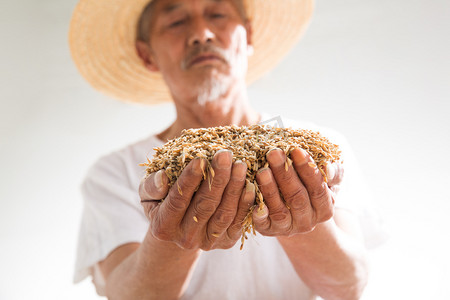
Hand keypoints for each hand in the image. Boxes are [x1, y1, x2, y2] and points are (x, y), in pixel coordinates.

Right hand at [139, 150, 254, 250]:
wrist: (178, 227)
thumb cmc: (161, 200)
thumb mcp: (148, 193)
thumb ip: (151, 186)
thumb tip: (162, 178)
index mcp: (163, 226)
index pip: (178, 200)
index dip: (190, 179)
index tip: (201, 158)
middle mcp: (185, 238)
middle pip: (204, 206)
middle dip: (217, 178)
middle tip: (225, 154)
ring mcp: (208, 242)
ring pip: (224, 213)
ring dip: (234, 188)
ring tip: (240, 164)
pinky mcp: (226, 241)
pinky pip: (238, 221)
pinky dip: (246, 202)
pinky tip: (250, 183)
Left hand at [252, 148, 342, 236]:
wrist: (295, 212)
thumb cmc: (311, 187)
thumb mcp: (327, 180)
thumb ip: (333, 173)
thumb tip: (327, 167)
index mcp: (325, 209)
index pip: (318, 189)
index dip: (308, 169)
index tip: (296, 150)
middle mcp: (307, 222)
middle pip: (297, 198)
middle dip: (285, 174)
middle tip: (274, 153)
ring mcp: (288, 228)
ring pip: (279, 210)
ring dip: (270, 189)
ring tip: (262, 170)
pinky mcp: (269, 230)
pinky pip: (263, 223)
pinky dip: (258, 212)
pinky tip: (253, 197)